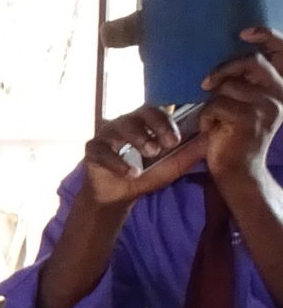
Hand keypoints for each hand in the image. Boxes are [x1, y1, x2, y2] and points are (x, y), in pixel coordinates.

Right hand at [78, 103, 204, 207]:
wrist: (118, 196)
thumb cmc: (145, 175)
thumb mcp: (173, 164)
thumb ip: (191, 151)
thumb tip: (214, 134)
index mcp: (145, 123)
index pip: (157, 111)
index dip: (166, 122)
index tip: (175, 141)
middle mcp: (126, 123)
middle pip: (139, 114)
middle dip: (153, 127)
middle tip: (163, 146)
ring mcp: (107, 135)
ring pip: (121, 127)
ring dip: (138, 139)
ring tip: (149, 154)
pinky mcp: (92, 149)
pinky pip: (103, 151)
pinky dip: (118, 162)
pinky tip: (131, 173)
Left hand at [201, 29, 282, 198]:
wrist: (238, 171)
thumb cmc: (234, 137)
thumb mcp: (244, 105)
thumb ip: (243, 83)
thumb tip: (226, 58)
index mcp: (280, 89)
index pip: (282, 52)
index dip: (267, 35)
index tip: (245, 32)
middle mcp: (280, 95)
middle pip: (251, 63)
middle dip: (223, 69)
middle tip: (205, 84)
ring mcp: (267, 106)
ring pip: (228, 87)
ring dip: (212, 103)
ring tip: (215, 120)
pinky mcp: (249, 118)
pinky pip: (217, 105)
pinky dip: (207, 118)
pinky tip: (212, 131)